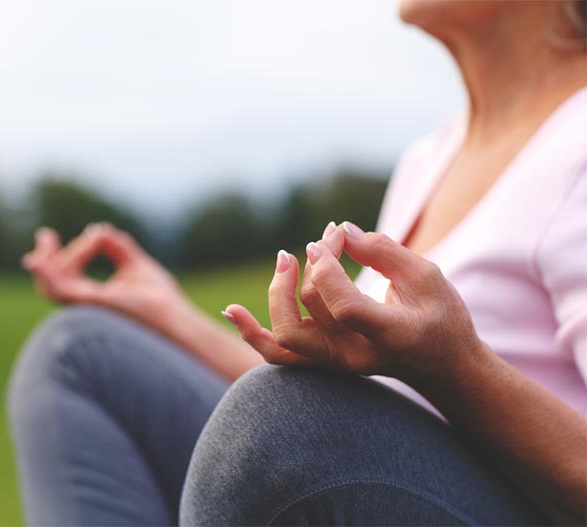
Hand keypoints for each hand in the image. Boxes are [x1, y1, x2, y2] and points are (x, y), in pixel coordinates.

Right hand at [22, 223, 187, 330]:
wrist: (176, 317)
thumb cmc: (160, 299)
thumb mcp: (135, 264)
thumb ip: (117, 247)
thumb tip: (100, 229)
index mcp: (94, 298)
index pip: (66, 277)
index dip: (58, 257)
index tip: (61, 236)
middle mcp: (86, 305)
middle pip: (53, 281)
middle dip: (45, 258)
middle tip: (45, 235)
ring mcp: (87, 306)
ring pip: (52, 283)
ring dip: (47, 261)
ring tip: (47, 239)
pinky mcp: (93, 302)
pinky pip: (60, 289)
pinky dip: (46, 273)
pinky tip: (37, 259)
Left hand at [225, 221, 487, 382]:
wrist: (440, 365)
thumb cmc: (439, 316)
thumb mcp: (426, 277)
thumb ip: (384, 251)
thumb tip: (340, 231)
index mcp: (389, 336)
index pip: (343, 307)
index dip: (327, 268)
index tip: (331, 237)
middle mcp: (356, 357)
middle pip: (308, 317)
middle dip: (307, 271)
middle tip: (321, 239)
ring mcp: (335, 365)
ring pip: (284, 340)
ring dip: (275, 295)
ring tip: (284, 260)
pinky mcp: (321, 363)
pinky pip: (277, 355)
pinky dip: (252, 333)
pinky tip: (231, 311)